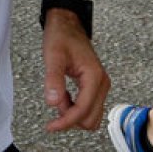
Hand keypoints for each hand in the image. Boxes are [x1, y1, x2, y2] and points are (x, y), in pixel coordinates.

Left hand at [41, 11, 109, 131]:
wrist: (67, 25)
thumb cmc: (61, 37)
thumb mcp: (53, 56)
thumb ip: (54, 79)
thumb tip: (52, 104)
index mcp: (94, 77)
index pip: (83, 111)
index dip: (66, 122)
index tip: (50, 126)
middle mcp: (102, 83)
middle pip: (90, 119)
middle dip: (70, 118)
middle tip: (54, 102)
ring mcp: (101, 85)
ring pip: (91, 116)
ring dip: (73, 115)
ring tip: (58, 97)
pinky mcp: (96, 86)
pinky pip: (89, 107)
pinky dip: (75, 109)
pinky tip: (63, 97)